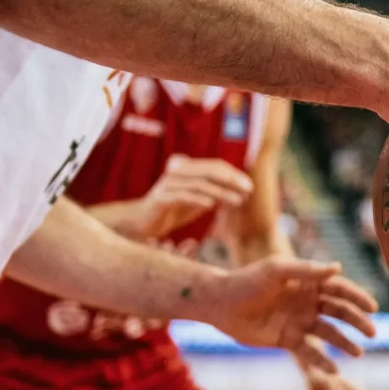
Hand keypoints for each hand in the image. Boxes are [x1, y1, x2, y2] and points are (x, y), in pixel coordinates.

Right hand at [133, 155, 253, 237]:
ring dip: (221, 192)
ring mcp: (167, 184)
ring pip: (198, 184)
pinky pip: (182, 196)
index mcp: (186, 169)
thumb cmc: (171, 211)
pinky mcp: (160, 199)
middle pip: (209, 171)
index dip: (233, 174)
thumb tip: (238, 191)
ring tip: (237, 201)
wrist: (139, 223)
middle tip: (248, 190)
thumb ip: (213, 193)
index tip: (249, 186)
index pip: (214, 166)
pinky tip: (212, 206)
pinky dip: (198, 199)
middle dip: (231, 180)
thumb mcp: (196, 200)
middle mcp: (177, 172)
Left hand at [204, 258, 377, 372]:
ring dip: (344, 342)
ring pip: (328, 333)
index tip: (372, 307)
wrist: (221, 303)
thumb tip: (338, 267)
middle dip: (356, 321)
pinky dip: (322, 360)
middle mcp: (307, 301)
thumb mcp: (277, 270)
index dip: (357, 297)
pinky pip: (309, 352)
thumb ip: (307, 270)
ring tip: (358, 353)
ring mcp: (298, 321)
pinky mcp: (287, 340)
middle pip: (338, 311)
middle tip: (372, 333)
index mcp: (307, 282)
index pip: (339, 289)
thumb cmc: (247, 280)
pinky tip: (334, 370)